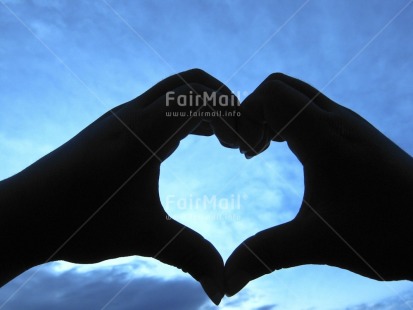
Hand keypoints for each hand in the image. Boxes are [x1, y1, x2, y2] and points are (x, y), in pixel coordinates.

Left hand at [0, 69, 238, 304]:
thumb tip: (223, 293)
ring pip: (174, 92)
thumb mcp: (144, 237)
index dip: (236, 117)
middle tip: (241, 140)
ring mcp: (122, 117)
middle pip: (191, 82)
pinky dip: (184, 116)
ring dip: (204, 109)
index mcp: (144, 131)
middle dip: (225, 103)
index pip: (203, 99)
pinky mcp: (114, 126)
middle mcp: (133, 114)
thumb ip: (191, 256)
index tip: (249, 150)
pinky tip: (188, 142)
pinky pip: (158, 106)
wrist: (24, 214)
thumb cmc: (80, 221)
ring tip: (223, 142)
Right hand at [225, 73, 412, 295]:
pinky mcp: (355, 132)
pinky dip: (289, 120)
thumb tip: (225, 283)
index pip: (271, 93)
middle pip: (281, 85)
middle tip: (249, 150)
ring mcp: (348, 123)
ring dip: (272, 115)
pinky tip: (288, 152)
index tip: (244, 154)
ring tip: (262, 151)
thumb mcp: (316, 243)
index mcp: (325, 137)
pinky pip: (312, 108)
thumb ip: (264, 254)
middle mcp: (337, 120)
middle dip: (254, 110)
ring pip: (298, 95)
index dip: (245, 116)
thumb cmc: (386, 234)